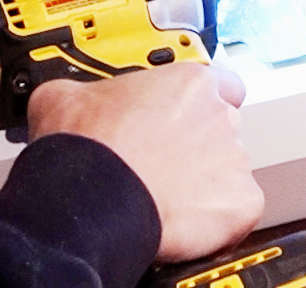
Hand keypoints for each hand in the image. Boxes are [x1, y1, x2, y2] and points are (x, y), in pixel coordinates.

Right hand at [27, 63, 263, 263]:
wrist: (90, 201)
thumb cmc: (85, 150)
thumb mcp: (64, 97)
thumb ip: (85, 91)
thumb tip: (68, 98)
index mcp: (189, 83)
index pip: (221, 83)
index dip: (199, 103)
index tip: (181, 116)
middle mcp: (221, 116)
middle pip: (221, 128)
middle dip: (196, 145)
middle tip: (161, 162)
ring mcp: (235, 161)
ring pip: (228, 171)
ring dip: (204, 183)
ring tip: (163, 197)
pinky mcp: (242, 204)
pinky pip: (236, 211)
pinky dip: (215, 220)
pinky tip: (180, 222)